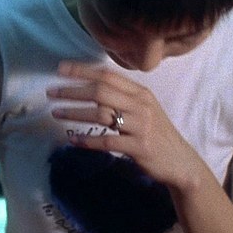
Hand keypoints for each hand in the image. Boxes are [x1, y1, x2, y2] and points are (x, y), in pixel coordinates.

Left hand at [46, 60, 205, 189]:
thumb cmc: (157, 134)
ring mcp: (141, 126)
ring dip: (75, 113)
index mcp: (140, 93)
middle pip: (101, 91)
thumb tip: (91, 85)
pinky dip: (88, 140)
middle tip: (51, 93)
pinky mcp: (139, 147)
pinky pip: (108, 141)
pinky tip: (74, 140)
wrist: (181, 163)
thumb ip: (123, 97)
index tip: (60, 69)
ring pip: (101, 114)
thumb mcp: (144, 109)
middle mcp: (141, 105)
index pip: (107, 75)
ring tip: (56, 114)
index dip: (82, 70)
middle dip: (73, 91)